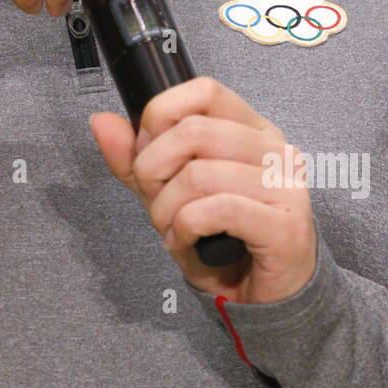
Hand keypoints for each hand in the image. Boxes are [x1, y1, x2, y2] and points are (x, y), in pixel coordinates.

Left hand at [89, 76, 317, 303]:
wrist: (262, 296)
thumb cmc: (222, 238)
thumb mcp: (169, 193)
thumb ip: (136, 158)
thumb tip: (102, 121)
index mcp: (252, 130)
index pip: (205, 91)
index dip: (162, 115)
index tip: (147, 151)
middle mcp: (275, 150)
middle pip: (193, 131)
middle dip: (153, 170)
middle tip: (154, 200)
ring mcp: (285, 186)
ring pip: (198, 174)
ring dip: (166, 208)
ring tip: (170, 227)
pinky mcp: (285, 225)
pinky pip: (216, 210)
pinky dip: (185, 228)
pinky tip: (185, 240)